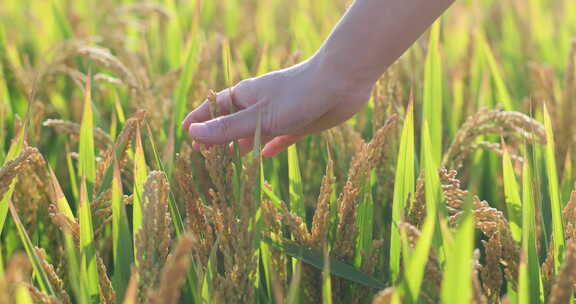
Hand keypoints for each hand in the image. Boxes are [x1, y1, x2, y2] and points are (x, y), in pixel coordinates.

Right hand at [181, 57, 373, 156]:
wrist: (341, 82)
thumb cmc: (297, 96)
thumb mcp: (258, 117)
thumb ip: (227, 128)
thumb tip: (193, 134)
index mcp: (245, 96)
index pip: (214, 108)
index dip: (199, 120)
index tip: (185, 133)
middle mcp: (261, 104)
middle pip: (233, 121)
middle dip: (218, 137)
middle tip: (204, 155)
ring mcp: (281, 113)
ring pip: (256, 131)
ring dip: (243, 144)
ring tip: (231, 160)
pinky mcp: (301, 122)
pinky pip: (282, 137)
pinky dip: (272, 146)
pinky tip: (267, 156)